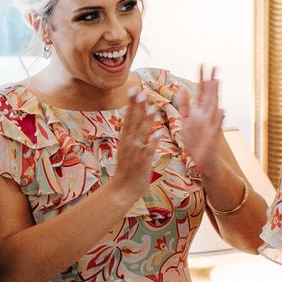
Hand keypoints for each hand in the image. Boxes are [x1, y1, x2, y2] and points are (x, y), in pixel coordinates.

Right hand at [101, 89, 156, 207]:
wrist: (121, 191)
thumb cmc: (126, 171)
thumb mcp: (126, 150)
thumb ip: (131, 136)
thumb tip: (133, 122)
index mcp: (124, 140)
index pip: (127, 118)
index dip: (131, 104)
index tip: (133, 90)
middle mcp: (128, 144)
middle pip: (132, 122)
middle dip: (137, 107)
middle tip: (141, 92)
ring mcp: (135, 153)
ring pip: (141, 134)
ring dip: (147, 121)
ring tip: (153, 108)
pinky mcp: (142, 163)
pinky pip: (149, 151)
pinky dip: (153, 142)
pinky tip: (159, 133)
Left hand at [174, 66, 225, 175]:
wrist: (204, 162)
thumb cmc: (195, 143)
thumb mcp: (186, 122)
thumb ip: (185, 107)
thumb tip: (183, 89)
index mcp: (198, 112)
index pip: (199, 92)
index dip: (200, 79)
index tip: (201, 65)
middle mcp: (206, 115)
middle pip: (208, 95)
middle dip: (210, 81)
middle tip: (213, 66)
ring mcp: (210, 124)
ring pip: (214, 106)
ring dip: (215, 95)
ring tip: (217, 82)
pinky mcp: (213, 136)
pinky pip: (216, 126)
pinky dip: (219, 118)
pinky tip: (221, 110)